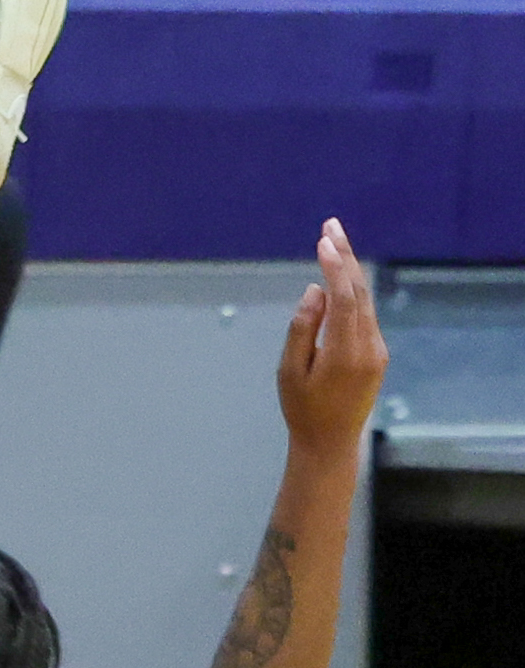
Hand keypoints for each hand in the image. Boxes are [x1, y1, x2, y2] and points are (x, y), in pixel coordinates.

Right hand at [276, 217, 386, 453]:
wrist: (331, 442)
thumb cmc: (302, 407)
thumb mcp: (289, 369)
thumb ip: (302, 327)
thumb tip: (315, 290)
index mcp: (346, 352)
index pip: (345, 298)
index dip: (335, 266)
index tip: (322, 239)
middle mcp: (369, 348)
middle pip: (360, 293)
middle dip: (345, 256)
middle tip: (331, 224)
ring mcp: (377, 350)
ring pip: (365, 301)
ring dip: (350, 270)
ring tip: (334, 240)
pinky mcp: (376, 353)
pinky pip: (364, 314)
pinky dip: (352, 290)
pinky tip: (340, 275)